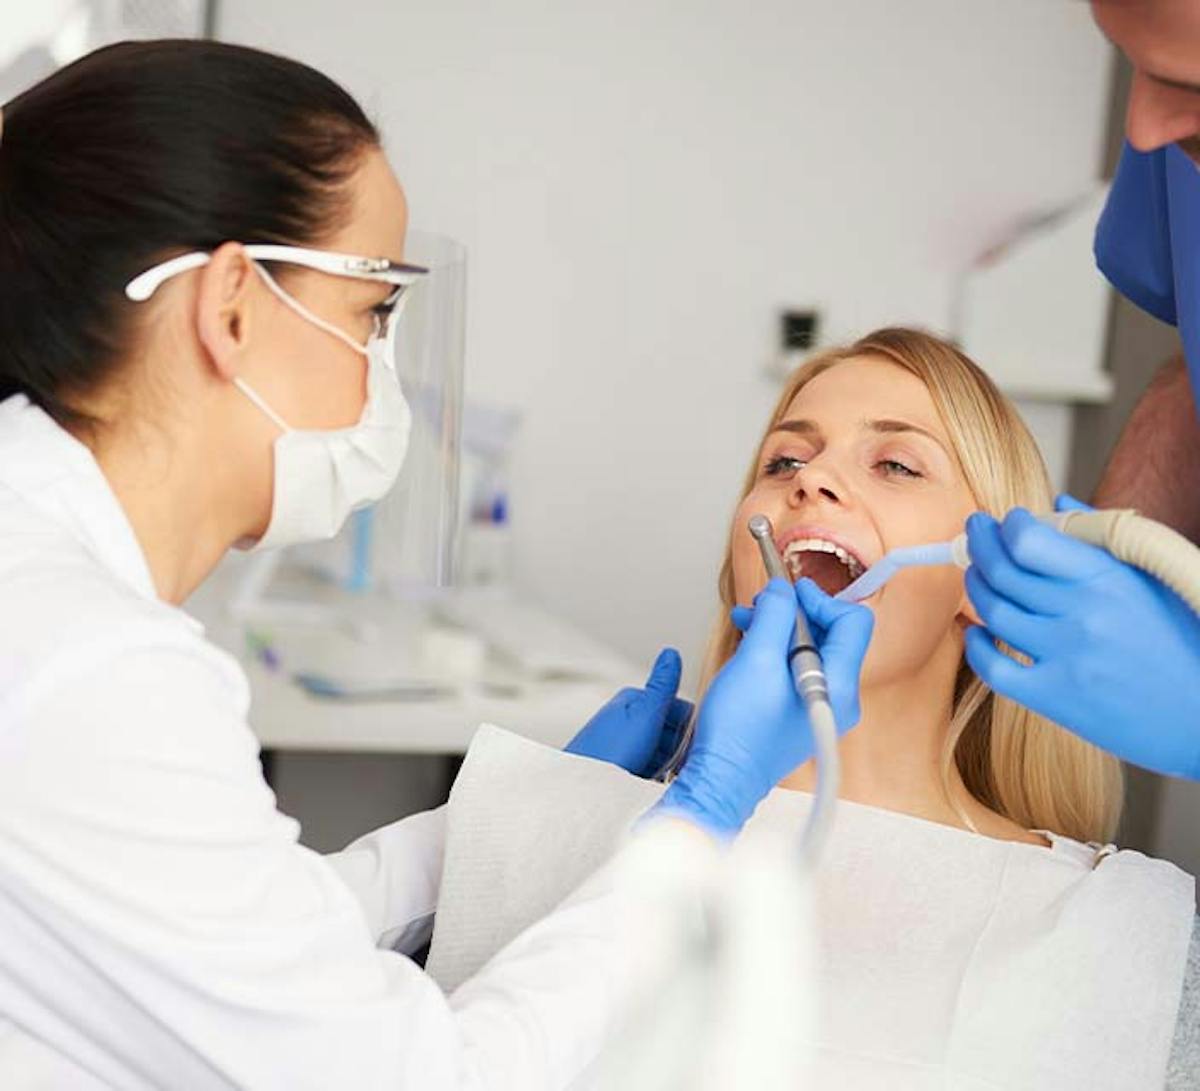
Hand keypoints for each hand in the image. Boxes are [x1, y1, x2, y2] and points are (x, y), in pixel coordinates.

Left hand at [565, 648, 693, 777]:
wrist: (581, 791)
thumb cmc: (608, 753)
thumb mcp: (644, 715)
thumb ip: (662, 686)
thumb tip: (671, 652)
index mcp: (633, 701)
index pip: (678, 708)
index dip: (692, 727)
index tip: (700, 746)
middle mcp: (628, 720)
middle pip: (671, 733)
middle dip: (682, 750)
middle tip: (684, 768)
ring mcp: (624, 746)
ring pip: (663, 754)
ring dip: (671, 767)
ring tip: (669, 779)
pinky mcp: (621, 770)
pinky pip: (650, 771)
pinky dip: (657, 779)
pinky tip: (657, 787)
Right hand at [651, 578, 873, 836]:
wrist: (722, 778)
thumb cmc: (738, 732)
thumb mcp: (755, 658)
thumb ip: (776, 616)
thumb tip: (784, 591)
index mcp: (838, 685)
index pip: (852, 621)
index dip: (820, 599)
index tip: (789, 593)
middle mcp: (839, 697)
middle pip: (833, 633)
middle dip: (796, 612)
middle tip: (762, 605)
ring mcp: (823, 707)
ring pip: (813, 649)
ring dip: (781, 629)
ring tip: (747, 622)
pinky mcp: (803, 713)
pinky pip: (800, 669)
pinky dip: (777, 651)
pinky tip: (750, 645)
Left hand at [964, 495, 1199, 779]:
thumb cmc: (1183, 638)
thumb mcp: (1155, 578)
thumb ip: (1102, 537)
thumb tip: (1057, 503)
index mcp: (1109, 579)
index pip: (1030, 542)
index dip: (1006, 527)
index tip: (1001, 522)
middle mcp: (1083, 614)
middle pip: (1003, 572)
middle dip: (979, 545)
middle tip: (974, 535)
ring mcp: (1066, 657)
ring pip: (994, 612)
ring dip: (976, 587)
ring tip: (977, 575)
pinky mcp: (1055, 698)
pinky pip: (993, 668)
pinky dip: (976, 646)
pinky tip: (977, 632)